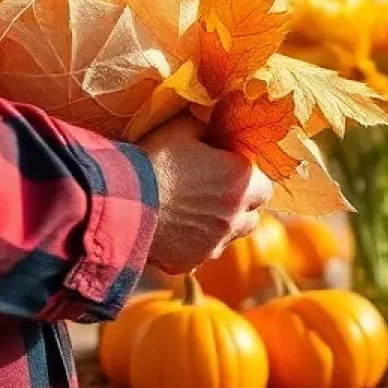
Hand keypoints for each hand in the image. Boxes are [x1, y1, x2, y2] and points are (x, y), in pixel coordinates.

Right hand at [139, 114, 271, 275]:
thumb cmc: (154, 160)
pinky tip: (176, 229)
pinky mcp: (192, 262)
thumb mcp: (181, 129)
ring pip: (229, 237)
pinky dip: (196, 243)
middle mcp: (235, 216)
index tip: (228, 169)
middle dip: (241, 205)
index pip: (265, 184)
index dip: (249, 177)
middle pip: (253, 215)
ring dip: (221, 225)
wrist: (123, 203)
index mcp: (240, 180)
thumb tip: (210, 125)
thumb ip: (204, 126)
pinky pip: (203, 253)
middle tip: (216, 192)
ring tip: (195, 212)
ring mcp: (215, 244)